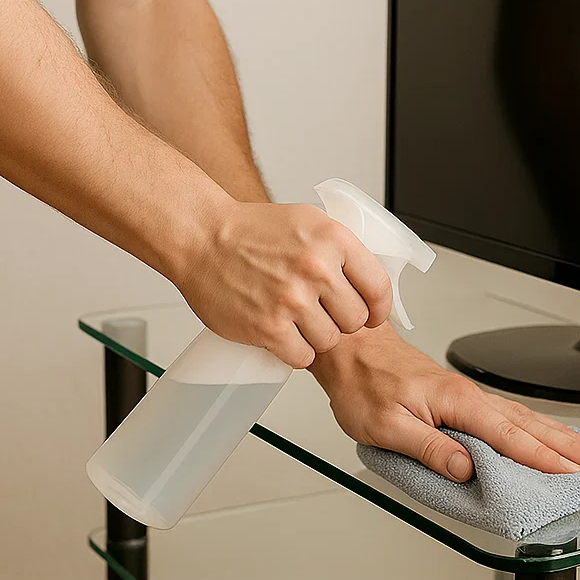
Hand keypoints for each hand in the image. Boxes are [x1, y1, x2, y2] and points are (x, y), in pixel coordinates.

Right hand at [176, 200, 392, 368]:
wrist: (201, 236)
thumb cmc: (252, 230)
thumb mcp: (310, 223)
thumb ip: (343, 251)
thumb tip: (371, 285)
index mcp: (334, 239)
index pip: (379, 288)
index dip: (378, 309)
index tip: (372, 316)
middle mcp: (316, 268)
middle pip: (356, 321)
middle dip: (341, 321)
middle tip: (320, 312)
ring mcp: (291, 299)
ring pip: (330, 341)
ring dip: (316, 337)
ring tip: (296, 320)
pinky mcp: (268, 327)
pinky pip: (302, 357)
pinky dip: (294, 351)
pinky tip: (283, 334)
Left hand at [311, 324, 579, 479]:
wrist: (353, 349)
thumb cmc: (363, 384)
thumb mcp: (386, 425)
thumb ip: (429, 448)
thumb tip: (466, 468)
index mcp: (457, 403)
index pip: (511, 437)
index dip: (546, 459)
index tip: (575, 475)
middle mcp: (470, 397)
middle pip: (531, 426)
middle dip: (570, 447)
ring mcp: (469, 397)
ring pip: (526, 419)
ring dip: (561, 437)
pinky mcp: (462, 399)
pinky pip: (511, 416)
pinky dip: (537, 428)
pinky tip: (548, 436)